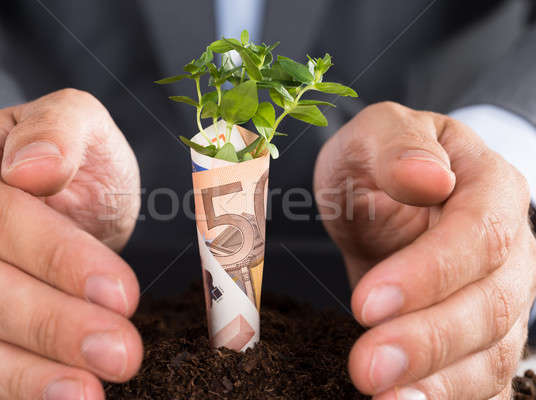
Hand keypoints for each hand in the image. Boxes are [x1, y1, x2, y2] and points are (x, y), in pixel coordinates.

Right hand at [0, 89, 142, 399]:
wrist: (57, 196)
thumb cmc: (72, 159)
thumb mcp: (77, 122)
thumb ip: (58, 130)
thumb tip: (31, 167)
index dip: (58, 259)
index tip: (122, 293)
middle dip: (52, 326)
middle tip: (122, 353)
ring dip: (26, 378)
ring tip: (89, 395)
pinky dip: (2, 397)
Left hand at [314, 102, 535, 398]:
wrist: (383, 194)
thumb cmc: (378, 160)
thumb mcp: (376, 133)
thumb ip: (398, 146)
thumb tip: (429, 178)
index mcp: (490, 186)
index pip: (480, 235)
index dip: (430, 273)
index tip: (368, 303)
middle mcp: (509, 247)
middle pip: (491, 303)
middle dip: (429, 340)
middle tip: (367, 368)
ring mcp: (500, 294)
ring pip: (493, 350)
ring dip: (441, 383)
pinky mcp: (477, 333)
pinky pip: (482, 375)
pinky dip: (450, 397)